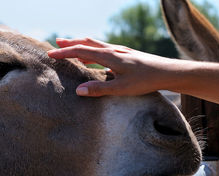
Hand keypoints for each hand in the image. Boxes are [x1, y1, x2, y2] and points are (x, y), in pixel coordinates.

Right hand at [47, 38, 181, 96]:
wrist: (168, 72)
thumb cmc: (146, 80)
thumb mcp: (121, 88)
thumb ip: (99, 89)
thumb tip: (78, 90)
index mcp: (109, 56)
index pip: (81, 51)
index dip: (64, 52)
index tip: (50, 54)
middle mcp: (113, 50)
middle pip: (87, 43)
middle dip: (70, 44)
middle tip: (56, 44)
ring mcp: (120, 51)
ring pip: (95, 45)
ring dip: (81, 46)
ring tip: (70, 49)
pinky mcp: (125, 55)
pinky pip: (103, 50)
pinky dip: (92, 52)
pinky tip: (92, 59)